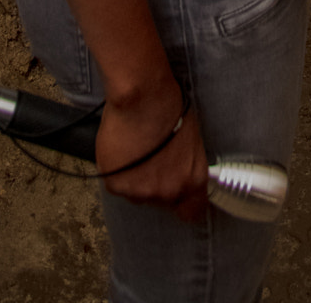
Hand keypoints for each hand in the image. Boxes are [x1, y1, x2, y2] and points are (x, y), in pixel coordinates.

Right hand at [96, 87, 208, 220]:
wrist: (143, 98)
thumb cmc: (170, 108)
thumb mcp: (192, 140)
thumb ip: (187, 166)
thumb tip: (180, 172)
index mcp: (192, 180)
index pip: (193, 213)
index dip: (186, 205)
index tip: (182, 199)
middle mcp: (169, 192)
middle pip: (162, 201)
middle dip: (157, 185)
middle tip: (153, 161)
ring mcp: (141, 192)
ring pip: (138, 194)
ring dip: (137, 179)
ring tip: (136, 152)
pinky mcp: (118, 186)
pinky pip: (118, 185)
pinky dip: (118, 172)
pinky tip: (123, 151)